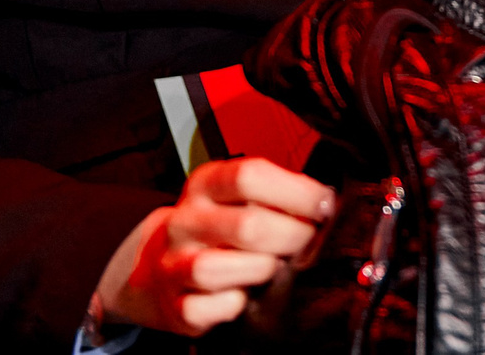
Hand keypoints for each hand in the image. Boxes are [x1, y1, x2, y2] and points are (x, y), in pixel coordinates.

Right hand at [94, 157, 333, 337]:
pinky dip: (236, 305)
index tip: (325, 204)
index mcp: (206, 185)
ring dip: (262, 270)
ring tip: (275, 267)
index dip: (297, 191)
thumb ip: (277, 194)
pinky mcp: (175, 306)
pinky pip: (211, 308)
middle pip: (247, 226)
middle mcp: (185, 221)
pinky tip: (246, 294)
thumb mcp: (239, 197)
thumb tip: (327, 203)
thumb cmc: (218, 227)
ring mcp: (174, 264)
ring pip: (220, 268)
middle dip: (293, 236)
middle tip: (307, 240)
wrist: (157, 266)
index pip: (249, 176)